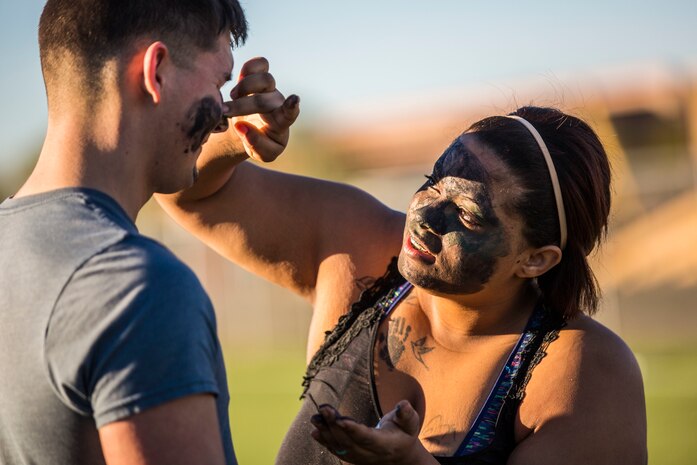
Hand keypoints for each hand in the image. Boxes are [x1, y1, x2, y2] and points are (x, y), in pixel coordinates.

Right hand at [224, 57, 299, 161]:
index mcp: (280, 124)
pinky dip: (250, 67)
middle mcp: (277, 104)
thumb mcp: (260, 153)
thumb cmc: (259, 143)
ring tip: (232, 96)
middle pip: (264, 100)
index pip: (289, 115)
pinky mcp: (259, 77)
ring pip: (265, 79)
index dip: (291, 107)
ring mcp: (269, 89)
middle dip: (241, 106)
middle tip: (224, 112)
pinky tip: (239, 77)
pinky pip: (260, 64)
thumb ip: (255, 144)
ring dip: (245, 87)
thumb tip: (243, 127)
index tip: (294, 99)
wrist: (249, 130)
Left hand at [310, 401, 435, 464]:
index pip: (367, 438)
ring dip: (326, 433)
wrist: (400, 455)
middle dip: (334, 426)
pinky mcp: (352, 457)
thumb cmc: (404, 433)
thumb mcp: (410, 423)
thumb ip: (406, 414)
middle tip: (323, 409)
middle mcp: (370, 454)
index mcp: (385, 445)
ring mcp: (360, 458)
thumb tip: (403, 404)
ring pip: (341, 447)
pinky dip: (325, 441)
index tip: (340, 420)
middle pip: (350, 442)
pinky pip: (337, 450)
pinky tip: (315, 430)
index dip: (354, 430)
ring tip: (315, 418)